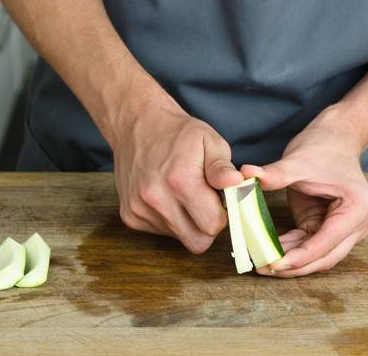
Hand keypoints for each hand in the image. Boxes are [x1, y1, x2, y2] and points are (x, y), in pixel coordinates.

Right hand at [111, 87, 242, 253]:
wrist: (138, 125)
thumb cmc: (179, 134)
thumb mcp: (209, 142)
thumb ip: (223, 168)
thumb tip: (238, 183)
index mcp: (180, 180)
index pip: (212, 225)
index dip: (222, 216)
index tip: (220, 200)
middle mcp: (156, 198)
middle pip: (197, 242)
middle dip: (207, 226)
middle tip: (206, 202)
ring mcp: (139, 209)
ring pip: (179, 238)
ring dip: (188, 223)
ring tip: (184, 194)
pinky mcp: (129, 216)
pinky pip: (161, 232)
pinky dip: (170, 220)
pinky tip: (168, 197)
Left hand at [241, 119, 367, 276]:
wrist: (335, 137)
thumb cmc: (322, 146)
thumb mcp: (297, 161)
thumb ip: (274, 174)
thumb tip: (245, 175)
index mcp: (356, 208)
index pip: (327, 242)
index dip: (300, 257)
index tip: (274, 264)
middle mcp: (358, 223)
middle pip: (325, 256)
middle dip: (294, 265)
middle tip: (263, 268)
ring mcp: (346, 227)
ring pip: (318, 255)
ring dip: (291, 260)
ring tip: (261, 262)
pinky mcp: (331, 226)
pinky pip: (310, 244)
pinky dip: (291, 248)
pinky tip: (269, 249)